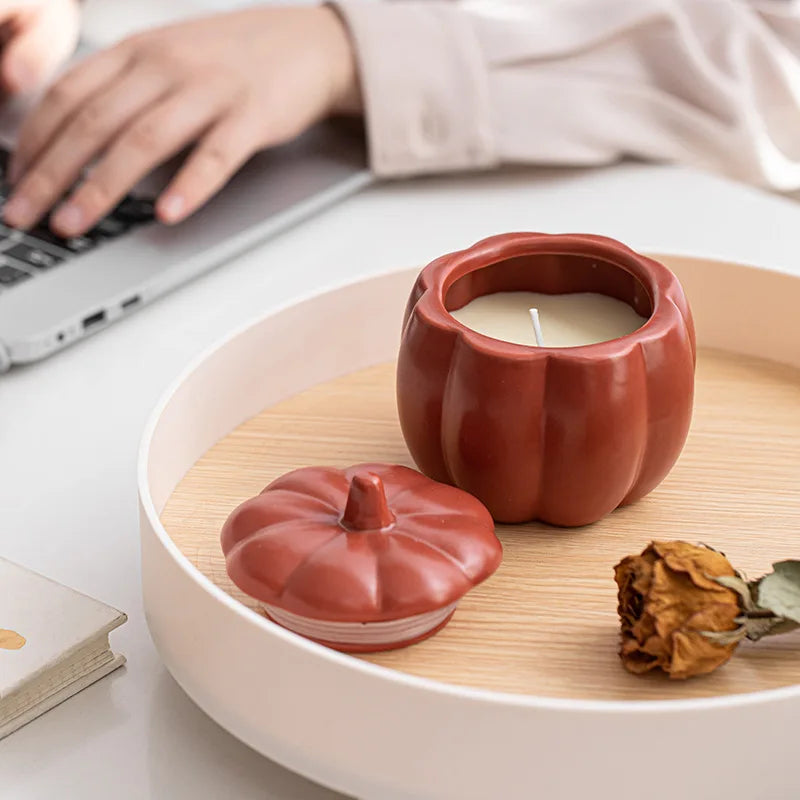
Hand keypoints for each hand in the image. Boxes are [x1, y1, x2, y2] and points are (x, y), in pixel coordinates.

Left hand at [3, 5, 360, 234]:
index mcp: (137, 50)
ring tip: (74, 224)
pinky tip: (168, 214)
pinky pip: (215, 154)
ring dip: (102, 187)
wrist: (308, 43)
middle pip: (93, 122)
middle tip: (23, 216)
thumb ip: (126, 90)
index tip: (14, 184)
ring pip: (143, 140)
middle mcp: (166, 65)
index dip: (34, 143)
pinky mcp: (253, 116)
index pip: (68, 97)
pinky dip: (189, 186)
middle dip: (51, 174)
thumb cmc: (234, 59)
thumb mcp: (169, 58)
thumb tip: (77, 141)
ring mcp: (210, 89)